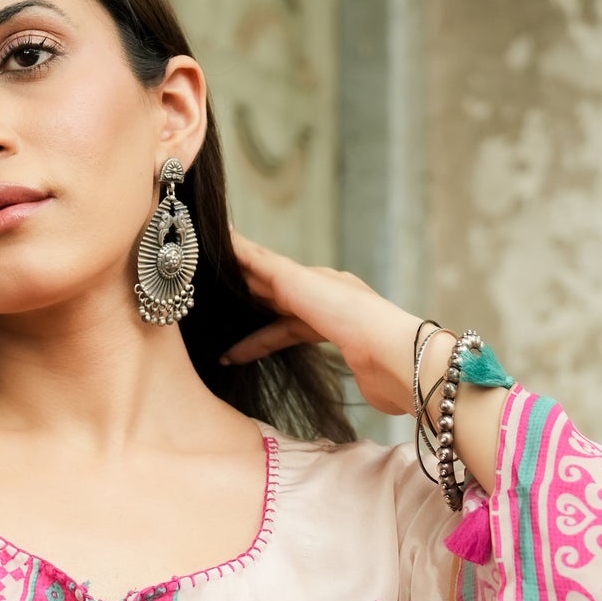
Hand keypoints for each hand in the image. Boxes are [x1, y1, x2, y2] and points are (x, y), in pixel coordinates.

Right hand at [220, 229, 441, 416]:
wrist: (395, 361)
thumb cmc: (353, 318)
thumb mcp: (304, 286)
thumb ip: (266, 267)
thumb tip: (233, 239)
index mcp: (318, 278)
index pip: (268, 265)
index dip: (240, 258)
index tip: (212, 249)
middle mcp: (324, 296)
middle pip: (274, 293)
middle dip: (241, 295)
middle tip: (206, 297)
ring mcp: (331, 323)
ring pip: (281, 322)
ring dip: (252, 334)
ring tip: (223, 351)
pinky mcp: (336, 350)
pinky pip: (293, 343)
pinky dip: (270, 348)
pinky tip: (259, 358)